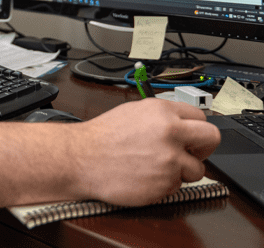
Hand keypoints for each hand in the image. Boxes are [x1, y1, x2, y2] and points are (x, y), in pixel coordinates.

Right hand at [71, 98, 220, 206]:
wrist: (83, 157)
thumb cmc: (102, 137)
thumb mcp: (132, 112)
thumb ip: (160, 117)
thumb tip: (180, 123)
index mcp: (161, 110)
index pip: (200, 117)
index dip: (195, 129)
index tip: (191, 137)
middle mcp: (170, 131)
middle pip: (211, 137)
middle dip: (203, 148)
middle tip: (189, 153)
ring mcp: (170, 157)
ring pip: (197, 168)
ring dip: (181, 170)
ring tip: (156, 167)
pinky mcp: (166, 182)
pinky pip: (178, 185)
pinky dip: (165, 184)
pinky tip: (146, 176)